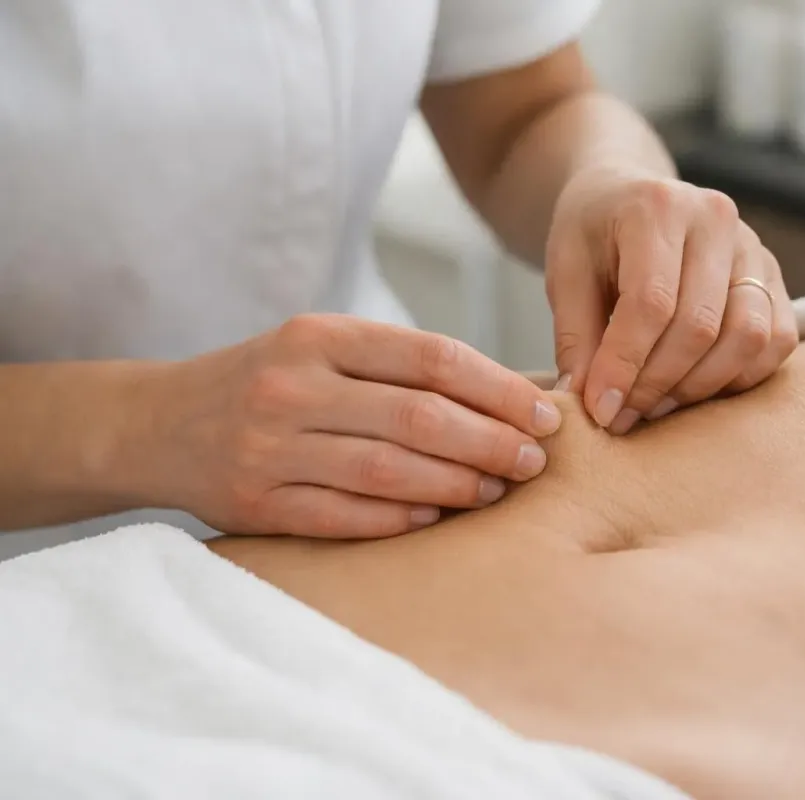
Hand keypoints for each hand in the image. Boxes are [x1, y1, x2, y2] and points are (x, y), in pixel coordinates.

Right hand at [141, 315, 560, 538]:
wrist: (158, 424)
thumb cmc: (269, 384)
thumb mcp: (322, 351)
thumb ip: (397, 368)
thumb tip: (508, 400)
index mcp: (319, 336)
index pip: (432, 357)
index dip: (499, 389)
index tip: (545, 414)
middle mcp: (292, 385)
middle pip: (419, 416)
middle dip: (490, 441)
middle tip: (532, 462)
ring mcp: (268, 446)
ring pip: (387, 470)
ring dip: (455, 484)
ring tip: (496, 491)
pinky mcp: (253, 502)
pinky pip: (343, 517)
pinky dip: (398, 519)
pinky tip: (436, 517)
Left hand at [546, 166, 798, 434]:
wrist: (630, 198)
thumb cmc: (593, 235)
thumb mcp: (565, 274)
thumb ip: (575, 337)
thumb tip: (586, 402)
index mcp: (657, 207)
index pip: (651, 302)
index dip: (625, 365)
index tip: (602, 410)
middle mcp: (716, 219)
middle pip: (700, 326)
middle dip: (658, 384)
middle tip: (624, 415)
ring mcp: (753, 246)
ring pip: (747, 337)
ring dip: (700, 386)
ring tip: (656, 403)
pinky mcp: (774, 276)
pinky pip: (777, 341)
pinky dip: (739, 376)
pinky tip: (696, 386)